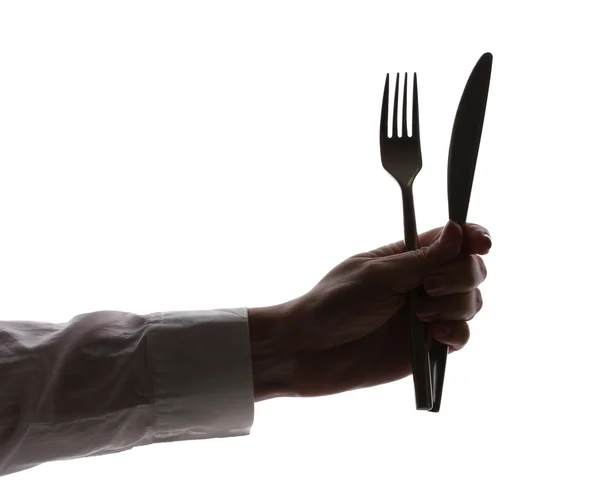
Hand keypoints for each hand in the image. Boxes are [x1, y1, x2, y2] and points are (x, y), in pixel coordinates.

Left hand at [249, 220, 490, 399]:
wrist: (311, 351)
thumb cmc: (334, 304)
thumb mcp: (377, 274)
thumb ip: (422, 259)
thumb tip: (458, 230)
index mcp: (408, 256)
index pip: (453, 239)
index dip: (473, 237)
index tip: (481, 243)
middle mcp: (423, 282)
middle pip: (471, 269)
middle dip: (461, 276)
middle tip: (427, 288)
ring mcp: (428, 315)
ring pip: (472, 302)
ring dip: (455, 305)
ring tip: (421, 316)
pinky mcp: (428, 346)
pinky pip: (462, 335)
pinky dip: (456, 333)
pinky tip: (434, 336)